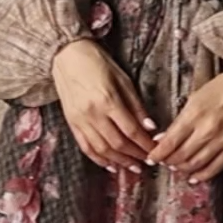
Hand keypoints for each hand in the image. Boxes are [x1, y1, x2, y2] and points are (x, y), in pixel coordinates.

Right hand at [50, 37, 157, 173]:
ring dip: (119, 161)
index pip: (131, 130)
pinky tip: (110, 165)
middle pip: (117, 143)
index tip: (155, 151)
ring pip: (102, 149)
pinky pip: (85, 146)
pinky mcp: (71, 122)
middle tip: (148, 161)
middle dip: (135, 155)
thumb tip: (150, 127)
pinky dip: (98, 159)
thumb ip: (136, 105)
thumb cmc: (97, 62)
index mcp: (107, 100)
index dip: (145, 144)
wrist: (67, 55)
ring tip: (133, 167)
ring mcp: (79, 120)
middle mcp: (92, 113)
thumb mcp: (123, 79)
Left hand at [145, 68, 222, 182]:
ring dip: (182, 169)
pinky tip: (194, 177)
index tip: (151, 158)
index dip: (157, 154)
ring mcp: (222, 141)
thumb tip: (164, 138)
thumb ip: (180, 120)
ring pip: (195, 165)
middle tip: (163, 162)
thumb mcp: (196, 97)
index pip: (169, 142)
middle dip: (168, 162)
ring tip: (176, 167)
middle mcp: (207, 131)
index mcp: (194, 115)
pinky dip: (202, 176)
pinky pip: (215, 168)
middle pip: (180, 156)